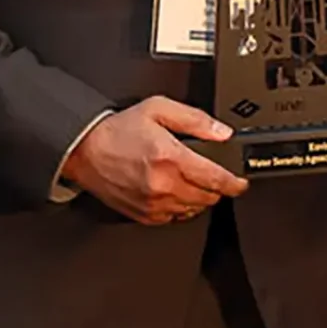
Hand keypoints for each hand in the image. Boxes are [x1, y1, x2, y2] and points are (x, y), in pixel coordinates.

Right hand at [63, 97, 249, 225]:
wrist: (85, 150)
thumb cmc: (118, 131)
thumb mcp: (158, 109)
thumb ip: (194, 120)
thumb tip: (221, 132)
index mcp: (170, 158)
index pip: (216, 178)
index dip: (235, 182)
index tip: (241, 182)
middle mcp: (163, 184)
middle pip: (209, 197)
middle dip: (217, 187)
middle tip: (213, 174)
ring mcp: (154, 203)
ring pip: (194, 209)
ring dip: (200, 197)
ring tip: (191, 180)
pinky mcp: (144, 215)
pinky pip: (175, 218)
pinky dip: (181, 207)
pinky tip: (174, 191)